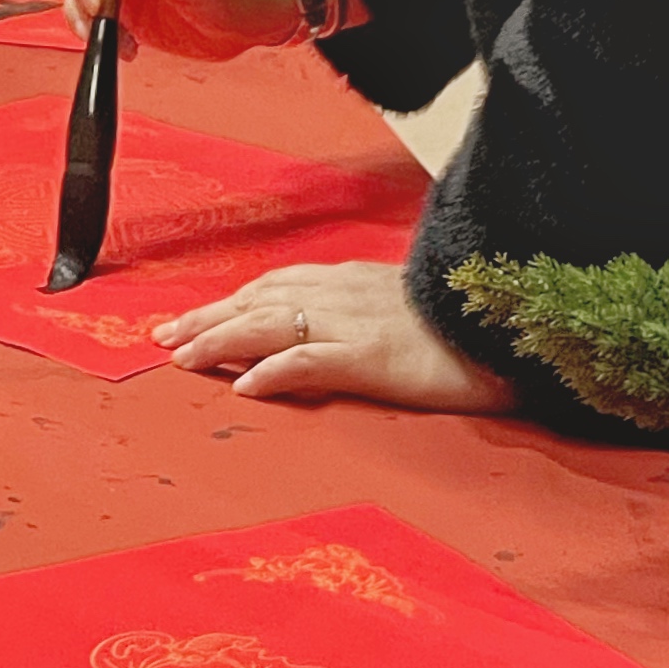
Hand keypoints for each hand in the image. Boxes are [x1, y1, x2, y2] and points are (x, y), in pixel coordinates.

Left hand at [155, 261, 517, 411]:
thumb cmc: (459, 322)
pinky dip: (274, 370)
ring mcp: (354, 323)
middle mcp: (340, 293)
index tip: (190, 318)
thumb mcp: (400, 306)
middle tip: (163, 338)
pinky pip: (311, 360)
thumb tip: (326, 330)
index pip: (272, 286)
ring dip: (220, 339)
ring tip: (183, 359)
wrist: (506, 328)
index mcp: (347, 281)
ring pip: (269, 323)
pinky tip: (245, 386)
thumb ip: (360, 309)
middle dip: (206, 318)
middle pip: (256, 300)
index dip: (227, 302)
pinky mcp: (372, 356)